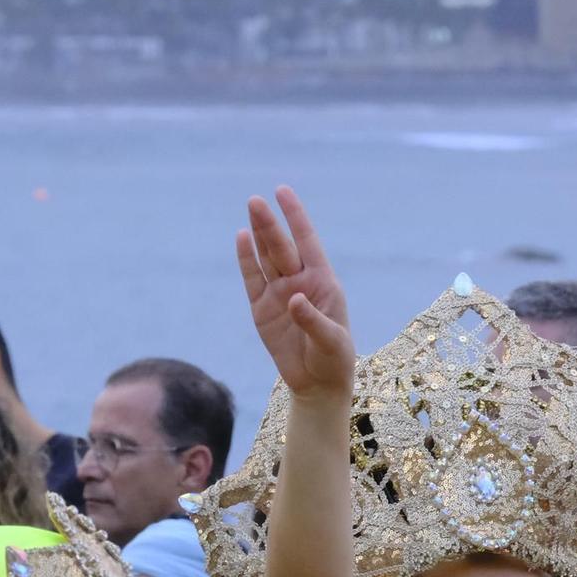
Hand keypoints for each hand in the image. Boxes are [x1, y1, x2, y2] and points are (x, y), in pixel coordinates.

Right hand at [236, 186, 354, 398]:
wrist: (317, 384)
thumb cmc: (333, 360)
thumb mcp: (330, 342)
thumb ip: (313, 320)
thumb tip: (294, 299)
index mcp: (323, 283)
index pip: (308, 242)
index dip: (296, 217)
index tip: (283, 192)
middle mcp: (300, 282)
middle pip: (282, 248)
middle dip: (271, 224)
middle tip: (256, 201)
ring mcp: (279, 294)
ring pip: (266, 258)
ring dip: (259, 234)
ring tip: (251, 207)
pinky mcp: (262, 309)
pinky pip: (252, 279)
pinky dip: (246, 260)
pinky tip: (242, 238)